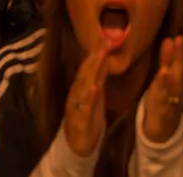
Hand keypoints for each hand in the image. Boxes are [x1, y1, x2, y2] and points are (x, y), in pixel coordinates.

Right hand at [63, 38, 113, 156]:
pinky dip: (88, 99)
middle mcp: (77, 94)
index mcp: (81, 86)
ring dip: (90, 73)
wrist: (77, 145)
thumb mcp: (96, 93)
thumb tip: (104, 56)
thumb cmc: (88, 116)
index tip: (106, 37)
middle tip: (103, 43)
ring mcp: (76, 107)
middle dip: (94, 58)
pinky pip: (83, 108)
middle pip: (85, 73)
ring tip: (99, 59)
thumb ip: (99, 76)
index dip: (97, 52)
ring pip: (83, 87)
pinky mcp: (79, 121)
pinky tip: (93, 89)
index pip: (89, 66)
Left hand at [141, 21, 182, 143]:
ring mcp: (174, 96)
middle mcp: (182, 85)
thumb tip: (171, 38)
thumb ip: (168, 59)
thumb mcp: (167, 76)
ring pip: (179, 77)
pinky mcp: (164, 107)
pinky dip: (166, 83)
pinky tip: (164, 71)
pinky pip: (166, 95)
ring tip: (176, 41)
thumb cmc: (164, 98)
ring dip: (178, 59)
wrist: (161, 130)